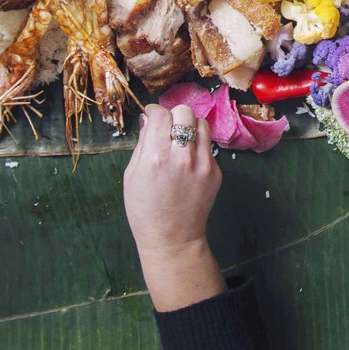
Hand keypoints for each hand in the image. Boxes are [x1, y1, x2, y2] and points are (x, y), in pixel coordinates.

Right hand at [124, 103, 226, 311]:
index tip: (152, 115)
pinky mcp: (216, 172)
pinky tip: (187, 162)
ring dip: (190, 127)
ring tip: (180, 141)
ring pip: (202, 124)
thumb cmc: (144, 210)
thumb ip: (143, 144)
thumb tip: (149, 119)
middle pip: (185, 112)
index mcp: (156, 157)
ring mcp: (203, 164)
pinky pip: (208, 146)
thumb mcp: (132, 176)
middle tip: (167, 127)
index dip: (154, 111)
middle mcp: (182, 156)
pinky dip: (198, 147)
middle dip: (174, 115)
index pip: (161, 114)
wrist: (172, 238)